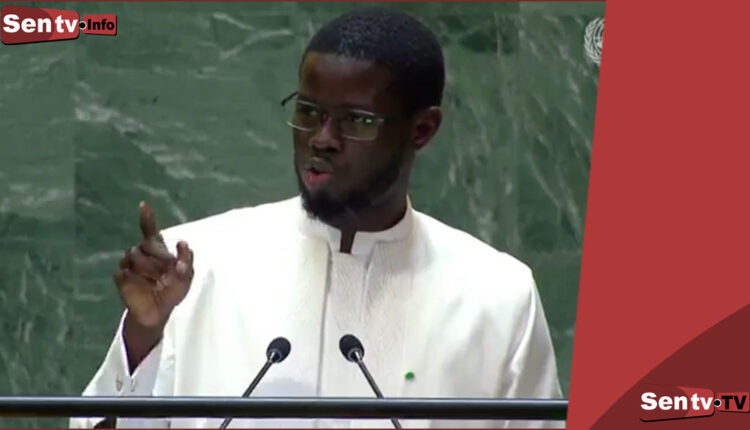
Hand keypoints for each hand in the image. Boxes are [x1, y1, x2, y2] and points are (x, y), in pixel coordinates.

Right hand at [114, 201, 193, 328]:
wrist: (156, 313)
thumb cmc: (172, 293)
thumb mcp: (185, 279)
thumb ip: (186, 262)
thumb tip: (184, 243)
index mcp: (158, 251)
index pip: (149, 231)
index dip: (146, 218)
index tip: (143, 205)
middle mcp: (142, 254)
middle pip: (144, 243)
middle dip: (156, 255)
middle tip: (164, 271)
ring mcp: (129, 265)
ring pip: (133, 254)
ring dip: (146, 267)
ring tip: (155, 280)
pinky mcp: (120, 277)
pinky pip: (123, 271)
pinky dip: (134, 278)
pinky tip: (141, 286)